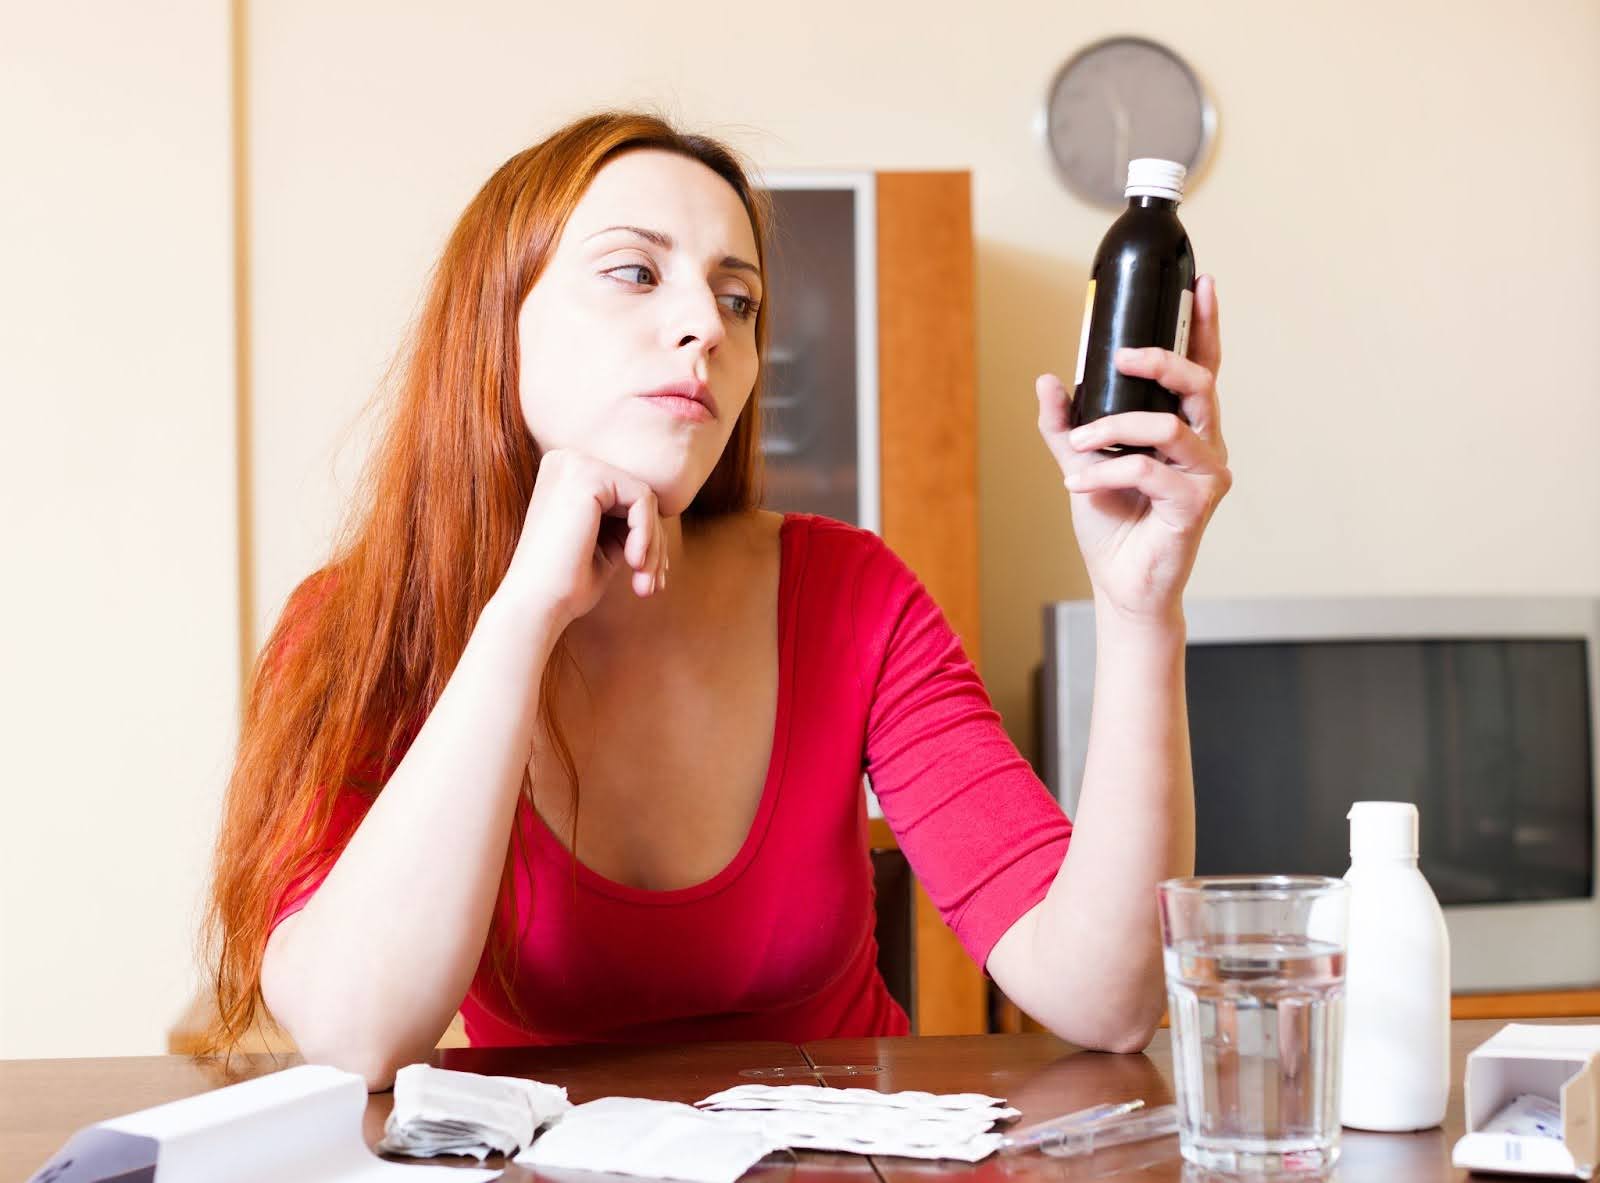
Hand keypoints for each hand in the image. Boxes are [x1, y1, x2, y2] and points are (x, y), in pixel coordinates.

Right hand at [499, 448, 667, 632]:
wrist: (535, 605)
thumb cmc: (566, 584)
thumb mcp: (604, 546)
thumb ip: (626, 522)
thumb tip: (662, 512)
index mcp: (565, 476)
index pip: (624, 498)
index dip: (646, 538)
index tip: (650, 574)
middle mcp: (566, 461)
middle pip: (636, 496)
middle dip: (653, 543)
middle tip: (651, 586)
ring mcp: (575, 464)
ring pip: (644, 499)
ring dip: (653, 545)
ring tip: (644, 582)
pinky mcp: (587, 476)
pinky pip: (642, 499)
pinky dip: (647, 535)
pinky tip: (634, 563)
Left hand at [1036, 274, 1231, 624]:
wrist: (1120, 583)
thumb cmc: (1112, 523)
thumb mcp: (1080, 463)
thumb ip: (1066, 424)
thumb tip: (1047, 380)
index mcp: (1185, 429)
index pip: (1204, 367)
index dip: (1206, 325)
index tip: (1201, 283)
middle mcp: (1205, 446)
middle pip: (1201, 383)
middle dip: (1160, 361)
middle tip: (1119, 357)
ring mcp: (1206, 476)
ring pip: (1167, 425)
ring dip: (1113, 428)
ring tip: (1077, 448)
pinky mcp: (1196, 505)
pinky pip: (1148, 468)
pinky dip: (1106, 471)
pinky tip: (1079, 484)